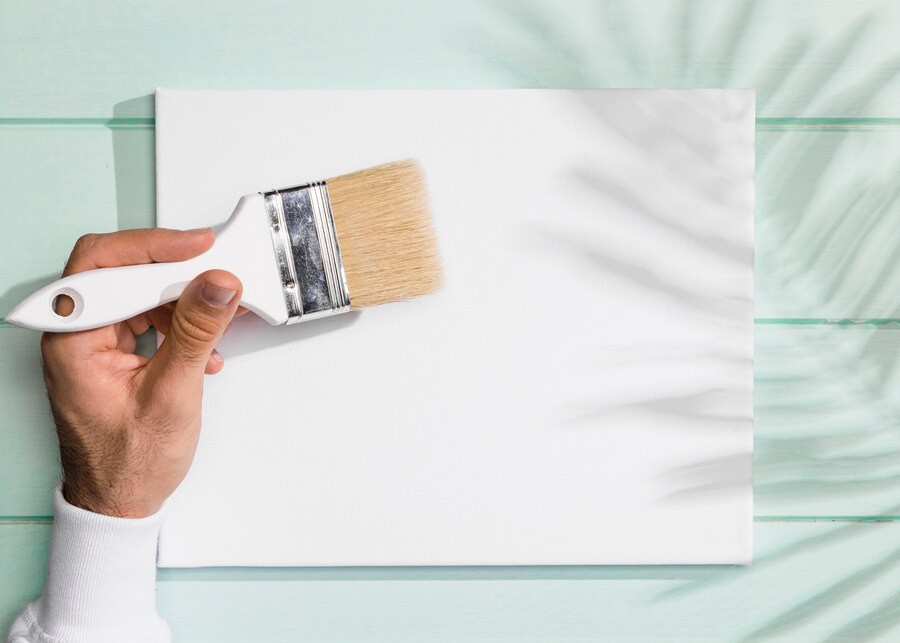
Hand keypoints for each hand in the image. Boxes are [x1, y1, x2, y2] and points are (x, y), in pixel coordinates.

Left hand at [40, 228, 243, 517]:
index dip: (153, 247)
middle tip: (212, 269)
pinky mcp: (110, 353)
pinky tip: (201, 345)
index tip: (197, 246)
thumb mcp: (171, 394)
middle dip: (170, 270)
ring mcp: (91, 343)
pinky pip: (143, 317)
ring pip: (134, 293)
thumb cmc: (127, 463)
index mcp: (72, 340)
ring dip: (179, 300)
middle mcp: (74, 336)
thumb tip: (216, 284)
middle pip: (118, 272)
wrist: (119, 501)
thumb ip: (194, 332)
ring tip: (214, 317)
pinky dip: (177, 322)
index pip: (102, 264)